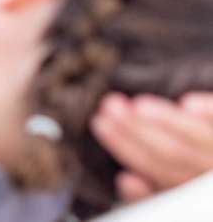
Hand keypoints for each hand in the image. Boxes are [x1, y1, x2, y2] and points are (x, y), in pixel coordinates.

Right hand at [91, 91, 212, 201]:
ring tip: (137, 104)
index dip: (126, 147)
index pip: (157, 170)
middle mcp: (210, 179)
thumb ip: (150, 196)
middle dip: (138, 130)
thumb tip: (126, 180)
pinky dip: (209, 114)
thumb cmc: (195, 191)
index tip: (101, 123)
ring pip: (199, 141)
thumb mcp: (174, 202)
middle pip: (175, 154)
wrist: (210, 188)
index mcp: (194, 196)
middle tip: (111, 106)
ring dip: (165, 120)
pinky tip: (187, 102)